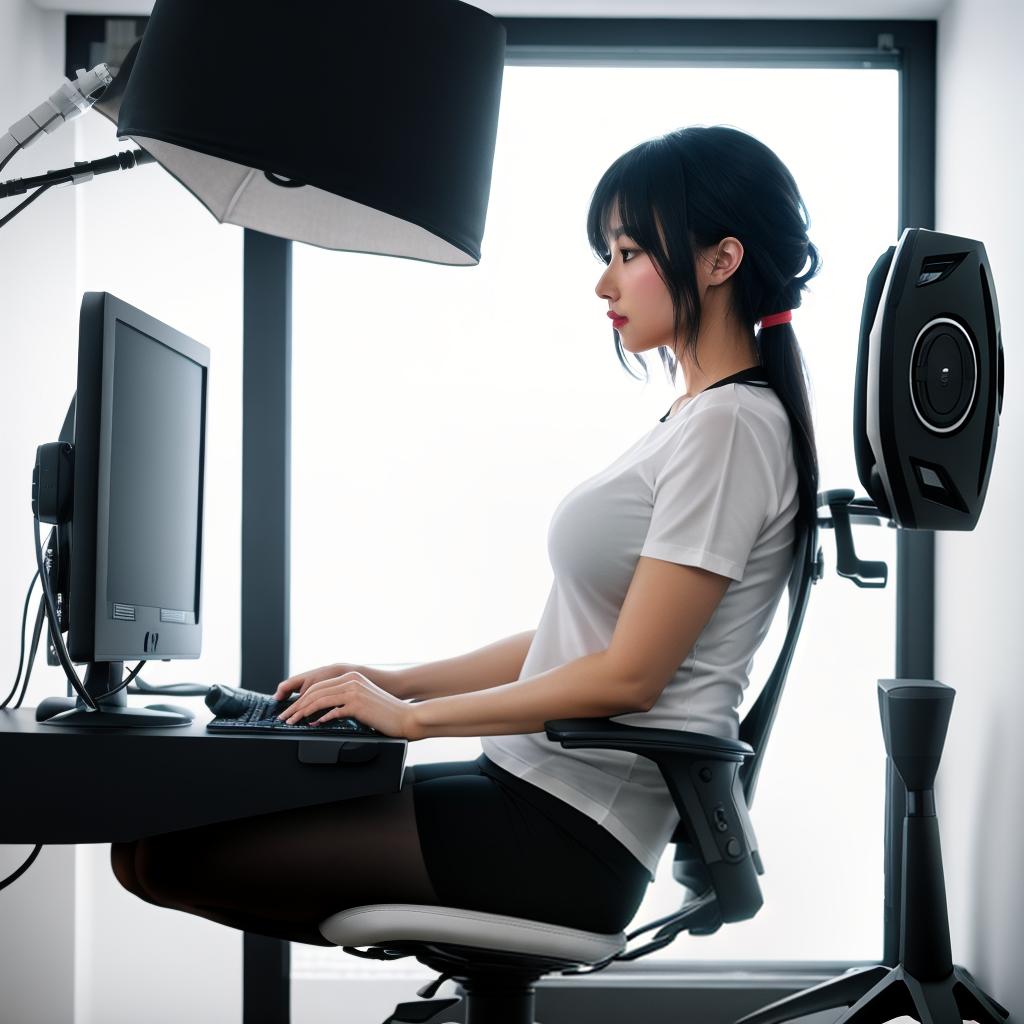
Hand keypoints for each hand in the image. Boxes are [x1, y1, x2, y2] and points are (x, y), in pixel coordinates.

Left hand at [276, 669, 420, 738]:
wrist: (406, 718)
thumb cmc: (386, 714)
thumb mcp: (363, 701)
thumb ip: (344, 701)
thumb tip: (321, 714)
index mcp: (351, 677)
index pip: (319, 686)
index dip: (301, 698)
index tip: (290, 710)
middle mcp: (351, 680)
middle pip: (315, 691)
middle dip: (296, 706)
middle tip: (285, 718)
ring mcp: (354, 691)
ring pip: (319, 700)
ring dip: (302, 712)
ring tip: (292, 722)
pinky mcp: (357, 704)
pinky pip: (332, 711)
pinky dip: (320, 718)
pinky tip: (313, 724)